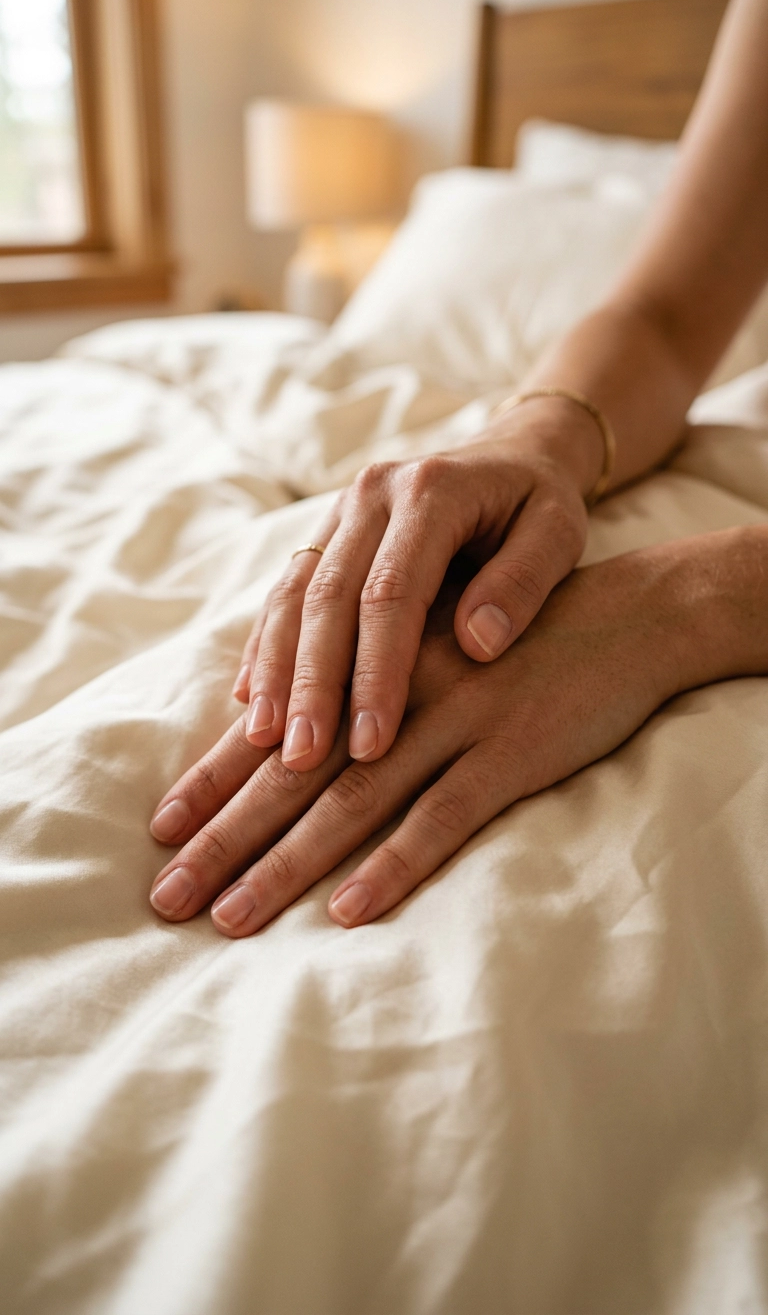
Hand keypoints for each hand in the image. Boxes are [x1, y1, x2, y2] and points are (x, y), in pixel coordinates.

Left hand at [149, 539, 711, 938]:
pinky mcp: (512, 752)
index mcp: (374, 664)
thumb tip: (306, 738)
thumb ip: (375, 685)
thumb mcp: (439, 645)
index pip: (278, 730)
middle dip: (224, 837)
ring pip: (354, 801)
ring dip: (286, 863)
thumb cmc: (524, 635)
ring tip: (228, 917)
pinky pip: (443, 816)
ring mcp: (456, 721)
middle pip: (295, 774)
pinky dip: (394, 864)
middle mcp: (400, 690)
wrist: (630, 611)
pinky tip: (349, 910)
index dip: (214, 779)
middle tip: (167, 895)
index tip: (160, 829)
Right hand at [231, 395, 603, 774]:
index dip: (377, 673)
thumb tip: (478, 645)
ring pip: (293, 594)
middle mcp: (373, 494)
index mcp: (431, 492)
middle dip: (312, 684)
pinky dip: (266, 647)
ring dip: (275, 670)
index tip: (372, 744)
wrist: (514, 454)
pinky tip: (251, 700)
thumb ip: (524, 582)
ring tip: (265, 741)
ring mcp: (341, 511)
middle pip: (327, 597)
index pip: (391, 594)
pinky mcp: (326, 533)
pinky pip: (284, 591)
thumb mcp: (559, 533)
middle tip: (301, 759)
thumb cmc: (540, 505)